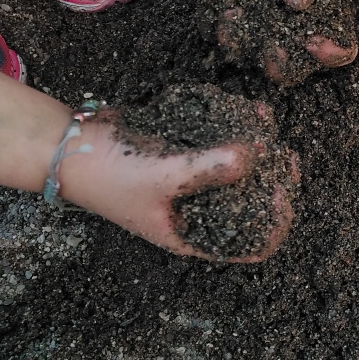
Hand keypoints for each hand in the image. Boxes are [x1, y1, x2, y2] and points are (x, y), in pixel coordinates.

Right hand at [60, 101, 295, 262]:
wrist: (71, 146)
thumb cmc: (110, 174)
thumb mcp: (163, 175)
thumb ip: (208, 168)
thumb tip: (254, 155)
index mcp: (195, 236)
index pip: (251, 246)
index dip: (274, 224)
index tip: (280, 193)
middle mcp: (202, 214)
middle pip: (254, 206)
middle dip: (274, 183)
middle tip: (286, 159)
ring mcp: (198, 185)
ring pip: (244, 174)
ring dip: (262, 153)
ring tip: (273, 130)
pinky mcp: (192, 157)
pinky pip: (225, 147)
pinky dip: (240, 131)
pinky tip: (255, 113)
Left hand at [211, 0, 356, 84]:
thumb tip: (296, 3)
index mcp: (322, 21)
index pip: (338, 52)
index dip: (330, 54)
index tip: (315, 41)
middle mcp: (291, 33)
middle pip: (292, 69)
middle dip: (281, 66)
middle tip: (272, 49)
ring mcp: (260, 28)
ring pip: (251, 57)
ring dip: (243, 44)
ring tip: (236, 17)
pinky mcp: (230, 18)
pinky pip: (223, 34)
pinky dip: (220, 25)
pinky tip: (226, 8)